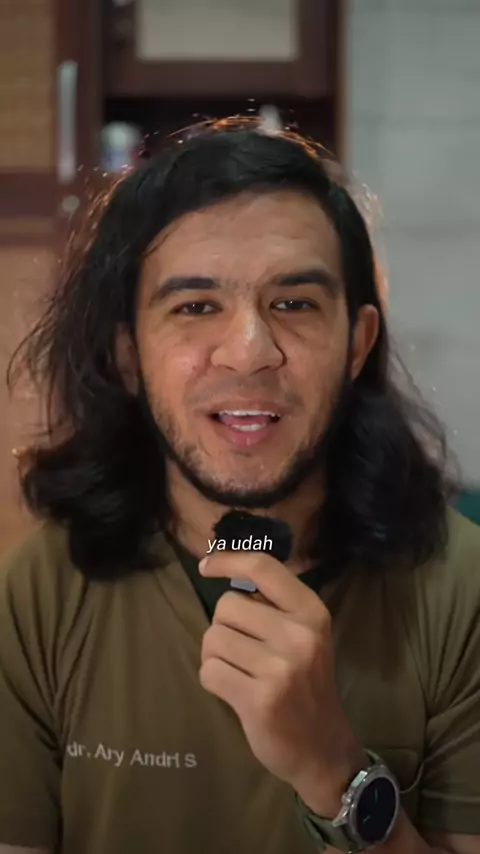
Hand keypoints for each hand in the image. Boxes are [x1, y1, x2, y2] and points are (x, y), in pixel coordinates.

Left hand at [198, 551, 365, 815]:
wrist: (321, 747)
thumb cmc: (306, 684)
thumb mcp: (306, 635)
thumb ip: (273, 605)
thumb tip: (223, 567)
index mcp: (312, 612)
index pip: (263, 567)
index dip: (228, 560)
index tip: (207, 565)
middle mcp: (299, 635)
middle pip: (226, 605)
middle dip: (224, 626)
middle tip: (245, 651)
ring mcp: (280, 668)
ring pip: (213, 638)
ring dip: (216, 655)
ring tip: (240, 672)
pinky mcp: (258, 698)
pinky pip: (209, 671)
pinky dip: (213, 680)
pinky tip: (235, 691)